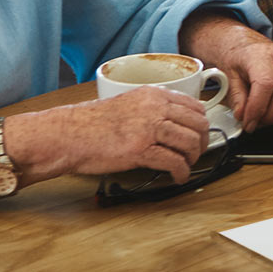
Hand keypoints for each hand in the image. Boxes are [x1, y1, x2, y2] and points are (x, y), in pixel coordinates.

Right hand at [58, 86, 210, 182]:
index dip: (201, 124)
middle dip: (202, 142)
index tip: (199, 134)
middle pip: (197, 124)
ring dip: (193, 159)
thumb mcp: (128, 102)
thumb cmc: (93, 122)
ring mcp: (148, 128)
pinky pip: (174, 162)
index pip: (194, 106)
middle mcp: (154, 107)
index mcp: (152, 94)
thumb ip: (151, 108)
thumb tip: (174, 121)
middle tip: (197, 153)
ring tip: (186, 166)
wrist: (70, 133)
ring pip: (190, 143)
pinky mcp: (141, 150)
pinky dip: (181, 173)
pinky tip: (178, 177)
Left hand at [217, 36, 272, 132]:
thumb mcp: (229, 75)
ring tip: (271, 120)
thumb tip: (243, 115)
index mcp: (261, 53)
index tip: (249, 122)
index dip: (257, 108)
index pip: (266, 83)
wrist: (247, 46)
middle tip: (259, 123)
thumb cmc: (239, 59)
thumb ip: (236, 97)